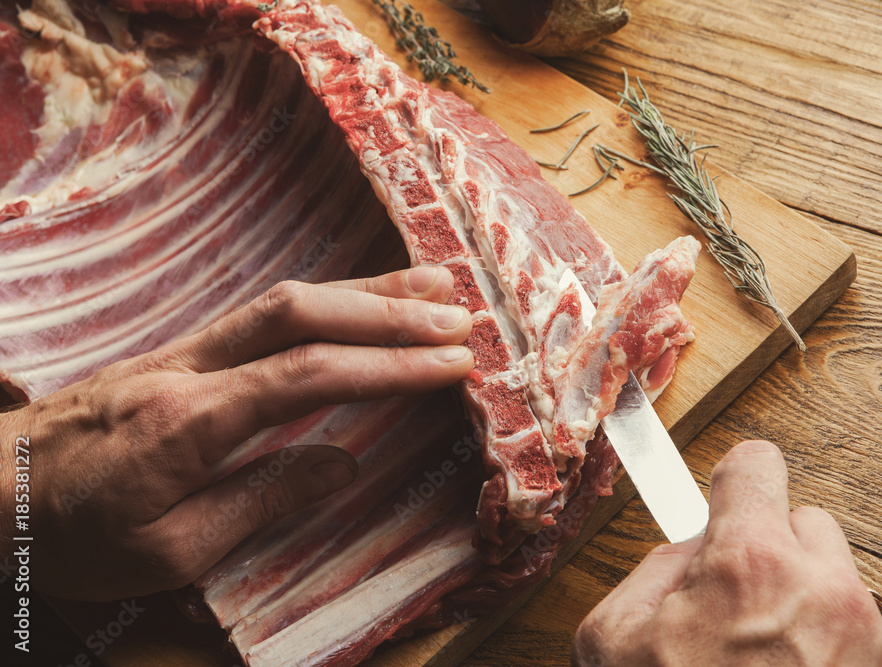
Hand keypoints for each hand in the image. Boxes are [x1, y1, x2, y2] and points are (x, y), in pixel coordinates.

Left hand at [0, 267, 472, 600]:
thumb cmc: (71, 536)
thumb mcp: (166, 551)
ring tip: (431, 285)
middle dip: (388, 313)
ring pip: (283, 299)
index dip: (388, 366)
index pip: (308, 375)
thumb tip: (343, 460)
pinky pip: (262, 310)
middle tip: (460, 317)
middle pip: (301, 314)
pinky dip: (323, 299)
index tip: (452, 364)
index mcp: (189, 420)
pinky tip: (356, 301)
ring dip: (362, 290)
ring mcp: (181, 349)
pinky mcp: (178, 350)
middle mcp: (190, 366)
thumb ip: (258, 500)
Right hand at [572, 440, 881, 665]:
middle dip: (774, 551)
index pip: (757, 465)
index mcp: (749, 564)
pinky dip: (843, 653)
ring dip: (810, 602)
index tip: (729, 494)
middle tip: (738, 603)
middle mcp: (824, 591)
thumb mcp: (612, 637)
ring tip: (769, 656)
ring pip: (843, 581)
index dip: (735, 480)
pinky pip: (874, 639)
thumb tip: (692, 547)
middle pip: (809, 523)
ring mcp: (869, 640)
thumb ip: (654, 570)